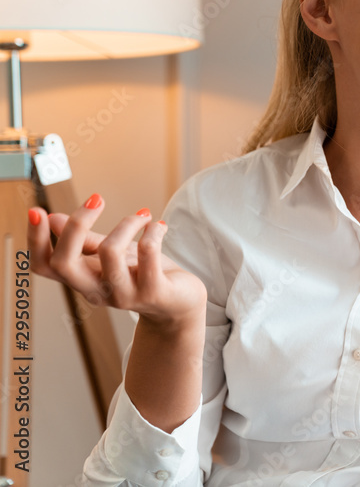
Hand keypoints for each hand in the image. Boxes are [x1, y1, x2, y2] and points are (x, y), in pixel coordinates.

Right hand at [27, 193, 206, 329]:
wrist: (182, 303)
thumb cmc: (145, 274)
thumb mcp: (114, 255)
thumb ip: (86, 240)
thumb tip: (52, 217)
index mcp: (82, 279)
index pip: (44, 266)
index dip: (35, 239)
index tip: (38, 209)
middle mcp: (97, 291)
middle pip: (64, 263)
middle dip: (76, 225)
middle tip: (97, 198)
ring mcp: (124, 295)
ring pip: (110, 252)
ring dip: (127, 223)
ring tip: (143, 215)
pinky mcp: (154, 292)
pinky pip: (148, 252)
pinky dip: (152, 232)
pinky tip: (158, 227)